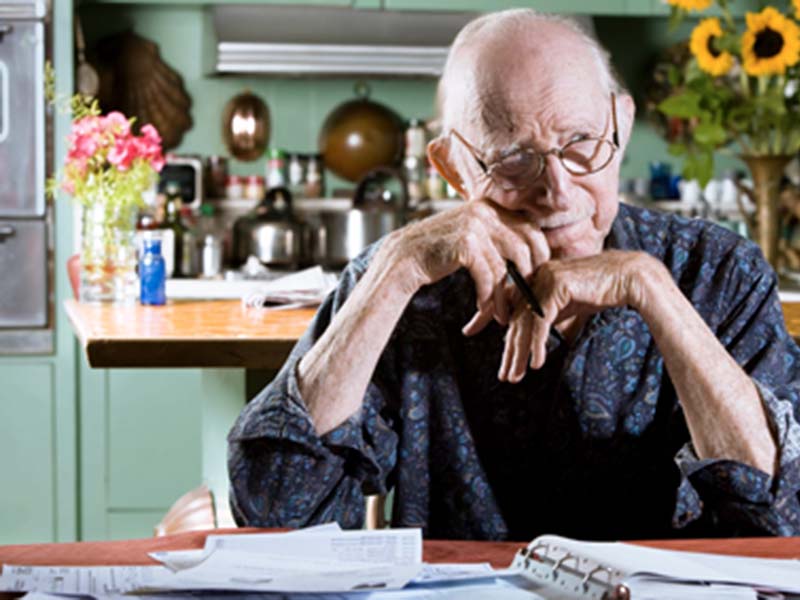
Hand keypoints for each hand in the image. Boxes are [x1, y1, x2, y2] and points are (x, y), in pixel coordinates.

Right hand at [388, 199, 549, 330]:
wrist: (403, 258)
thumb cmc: (438, 252)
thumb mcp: (470, 234)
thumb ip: (495, 236)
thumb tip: (528, 254)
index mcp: (489, 206)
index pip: (531, 227)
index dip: (539, 254)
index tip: (534, 276)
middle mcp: (485, 211)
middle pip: (527, 245)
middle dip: (528, 276)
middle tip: (523, 297)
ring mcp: (475, 226)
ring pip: (507, 266)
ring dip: (505, 295)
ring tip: (501, 313)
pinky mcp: (466, 245)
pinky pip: (489, 276)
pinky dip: (487, 297)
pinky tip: (482, 308)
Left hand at [497, 250, 653, 382]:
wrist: (629, 278)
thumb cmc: (601, 292)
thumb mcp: (566, 306)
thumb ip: (545, 315)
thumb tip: (528, 334)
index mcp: (534, 276)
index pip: (506, 301)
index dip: (486, 316)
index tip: (470, 330)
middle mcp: (535, 275)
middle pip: (514, 317)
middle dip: (508, 349)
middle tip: (503, 374)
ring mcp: (545, 279)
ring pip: (525, 323)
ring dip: (519, 354)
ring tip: (515, 376)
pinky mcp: (557, 287)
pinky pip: (540, 322)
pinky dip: (537, 345)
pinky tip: (536, 364)